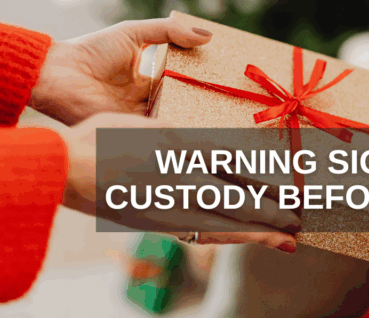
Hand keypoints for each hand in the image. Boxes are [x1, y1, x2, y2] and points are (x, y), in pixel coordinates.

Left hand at [30, 17, 212, 124]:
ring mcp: (137, 117)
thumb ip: (170, 32)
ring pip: (172, 121)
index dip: (201, 83)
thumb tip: (208, 35)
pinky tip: (199, 132)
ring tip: (224, 123)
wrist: (57, 73)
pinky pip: (156, 133)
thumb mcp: (134, 32)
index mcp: (146, 80)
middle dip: (203, 107)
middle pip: (180, 105)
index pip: (181, 84)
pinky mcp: (128, 130)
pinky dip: (174, 133)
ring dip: (193, 122)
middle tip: (232, 106)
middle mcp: (144, 101)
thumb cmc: (91, 50)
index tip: (226, 81)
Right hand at [61, 112, 300, 252]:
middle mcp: (188, 176)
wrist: (64, 168)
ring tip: (290, 237)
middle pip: (243, 196)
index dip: (268, 175)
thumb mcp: (151, 128)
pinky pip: (207, 233)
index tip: (292, 181)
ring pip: (231, 220)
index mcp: (187, 146)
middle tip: (304, 217)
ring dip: (263, 229)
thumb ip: (183, 139)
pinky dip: (235, 237)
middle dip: (276, 209)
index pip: (240, 162)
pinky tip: (253, 240)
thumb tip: (214, 150)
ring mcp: (175, 203)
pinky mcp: (162, 222)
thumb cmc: (101, 139)